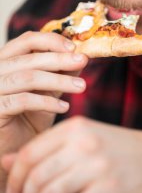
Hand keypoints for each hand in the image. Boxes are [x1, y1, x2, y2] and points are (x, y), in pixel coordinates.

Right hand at [0, 31, 86, 145]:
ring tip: (81, 86)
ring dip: (58, 81)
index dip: (51, 40)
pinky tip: (65, 108)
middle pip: (29, 58)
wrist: (15, 151)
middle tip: (82, 61)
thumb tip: (81, 57)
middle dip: (60, 59)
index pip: (26, 40)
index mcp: (7, 61)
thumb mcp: (48, 92)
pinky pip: (23, 100)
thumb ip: (60, 74)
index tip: (74, 47)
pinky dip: (47, 103)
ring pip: (28, 78)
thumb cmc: (30, 119)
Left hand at [2, 117, 141, 192]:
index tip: (13, 191)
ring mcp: (97, 167)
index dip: (14, 176)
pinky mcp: (109, 191)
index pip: (30, 153)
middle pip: (36, 175)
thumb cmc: (122, 150)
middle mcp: (84, 143)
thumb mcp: (84, 140)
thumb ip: (45, 149)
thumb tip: (4, 162)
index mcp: (75, 127)